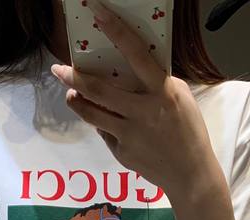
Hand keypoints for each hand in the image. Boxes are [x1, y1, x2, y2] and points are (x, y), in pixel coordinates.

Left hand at [50, 0, 218, 197]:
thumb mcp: (179, 98)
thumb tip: (128, 70)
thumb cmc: (188, 131)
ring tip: (70, 94)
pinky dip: (101, 124)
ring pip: (92, 114)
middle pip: (99, 90)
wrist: (190, 175)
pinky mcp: (122, 152)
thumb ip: (155, 84)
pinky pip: (105, 133)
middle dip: (74, 77)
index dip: (117, 31)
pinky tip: (104, 121)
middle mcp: (143, 112)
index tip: (98, 13)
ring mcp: (130, 134)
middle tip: (59, 69)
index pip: (137, 55)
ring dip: (76, 102)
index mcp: (162, 93)